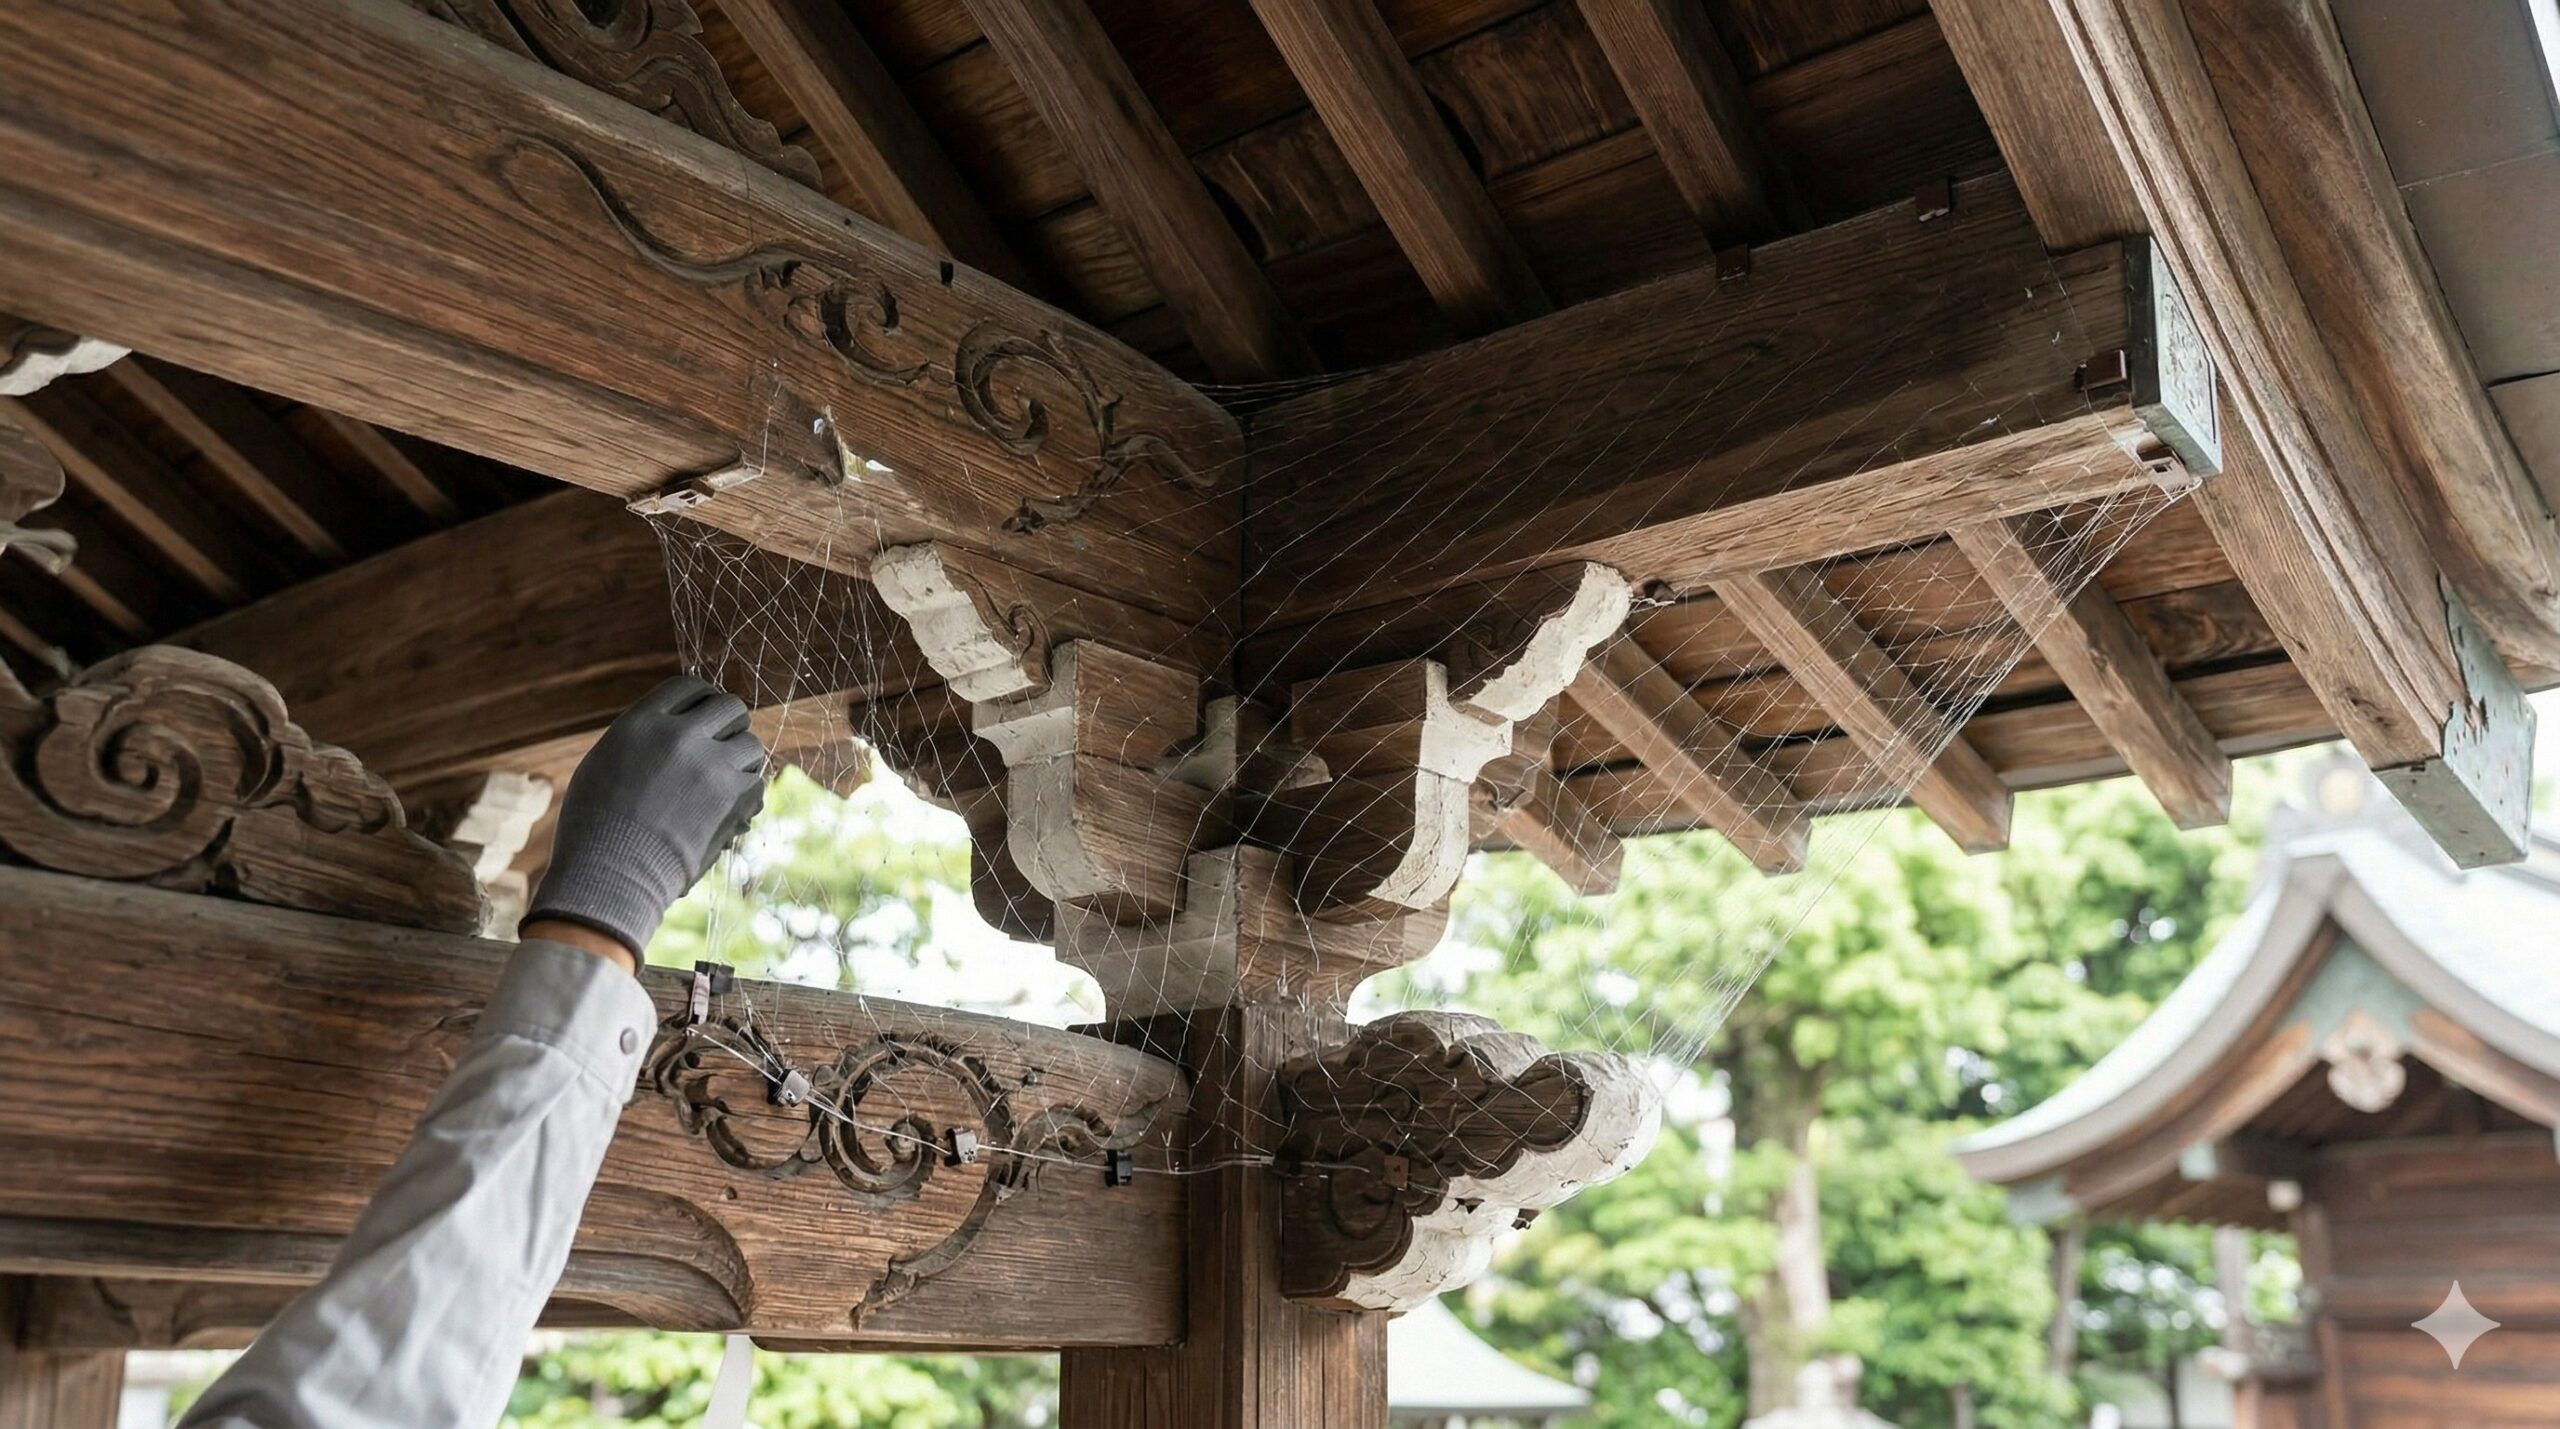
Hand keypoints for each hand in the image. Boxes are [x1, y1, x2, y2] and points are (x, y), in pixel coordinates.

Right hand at [522, 677, 766, 960]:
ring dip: (741, 764)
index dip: (702, 700)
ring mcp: (711, 765)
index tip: (705, 717)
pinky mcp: (733, 797)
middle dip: (729, 726)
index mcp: (642, 722)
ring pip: (751, 745)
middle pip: (730, 707)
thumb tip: (677, 727)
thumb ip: (644, 739)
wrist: (612, 876)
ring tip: (722, 785)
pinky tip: (727, 813)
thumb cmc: (596, 828)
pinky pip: (757, 784)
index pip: (688, 687)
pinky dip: (746, 798)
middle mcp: (680, 735)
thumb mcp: (605, 764)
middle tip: (722, 748)